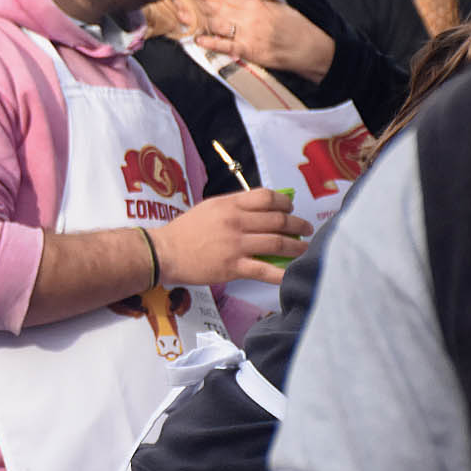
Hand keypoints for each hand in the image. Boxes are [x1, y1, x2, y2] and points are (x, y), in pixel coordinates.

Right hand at [151, 188, 310, 285]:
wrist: (165, 252)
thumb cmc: (185, 231)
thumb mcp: (209, 208)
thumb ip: (234, 206)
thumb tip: (261, 209)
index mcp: (230, 204)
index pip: (267, 197)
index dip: (285, 202)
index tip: (291, 208)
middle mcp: (235, 221)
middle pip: (277, 219)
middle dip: (297, 225)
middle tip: (305, 230)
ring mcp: (235, 245)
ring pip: (277, 243)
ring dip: (296, 247)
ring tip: (305, 249)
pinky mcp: (233, 267)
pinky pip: (265, 269)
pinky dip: (282, 272)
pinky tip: (291, 273)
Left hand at [189, 0, 335, 83]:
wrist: (311, 47)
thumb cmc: (294, 26)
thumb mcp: (276, 5)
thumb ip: (254, 0)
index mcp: (256, 2)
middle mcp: (250, 15)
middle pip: (216, 7)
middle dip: (193, 3)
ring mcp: (249, 33)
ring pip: (217, 24)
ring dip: (197, 20)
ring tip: (179, 16)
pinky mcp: (250, 51)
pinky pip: (227, 46)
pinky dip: (211, 42)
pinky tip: (197, 38)